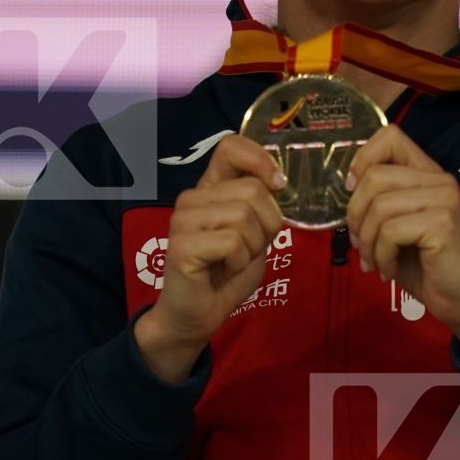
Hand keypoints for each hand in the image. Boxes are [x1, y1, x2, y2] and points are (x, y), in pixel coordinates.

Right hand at [144, 134, 285, 350]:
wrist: (198, 313)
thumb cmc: (228, 271)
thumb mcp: (255, 231)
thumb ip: (261, 204)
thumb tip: (277, 181)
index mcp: (210, 188)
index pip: (230, 147)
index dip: (260, 159)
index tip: (277, 184)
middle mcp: (192, 198)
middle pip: (253, 190)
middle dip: (268, 224)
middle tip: (249, 247)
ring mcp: (183, 220)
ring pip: (244, 216)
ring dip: (252, 246)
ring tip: (233, 260)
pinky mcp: (181, 245)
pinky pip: (232, 242)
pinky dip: (239, 262)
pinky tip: (223, 270)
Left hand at [344, 124, 459, 340]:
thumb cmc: (428, 266)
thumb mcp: (397, 227)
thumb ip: (379, 202)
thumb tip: (347, 189)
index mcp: (428, 174)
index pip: (390, 136)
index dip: (362, 159)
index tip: (353, 190)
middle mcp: (439, 179)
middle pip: (374, 176)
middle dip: (356, 215)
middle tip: (361, 244)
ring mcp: (444, 199)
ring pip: (379, 206)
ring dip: (368, 242)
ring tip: (374, 263)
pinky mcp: (442, 223)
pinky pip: (390, 231)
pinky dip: (381, 256)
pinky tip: (389, 271)